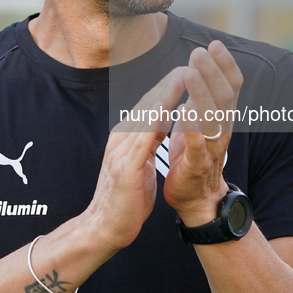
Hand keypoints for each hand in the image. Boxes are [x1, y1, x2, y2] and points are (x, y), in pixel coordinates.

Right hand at [85, 67, 187, 253]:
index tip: (185, 71)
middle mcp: (121, 138)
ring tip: (182, 77)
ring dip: (164, 95)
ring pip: (145, 116)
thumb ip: (147, 140)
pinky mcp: (126, 168)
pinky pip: (143, 141)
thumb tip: (161, 120)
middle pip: (147, 105)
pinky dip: (154, 122)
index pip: (148, 106)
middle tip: (188, 64)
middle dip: (168, 84)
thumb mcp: (138, 162)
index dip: (167, 88)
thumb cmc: (126, 197)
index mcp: (125, 137)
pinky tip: (166, 109)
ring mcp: (121, 152)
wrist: (104, 228)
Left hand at [164, 41, 242, 226]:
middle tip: (200, 51)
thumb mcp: (202, 120)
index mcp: (223, 117)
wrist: (197, 198)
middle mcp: (223, 129)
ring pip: (212, 117)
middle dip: (212, 72)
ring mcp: (212, 148)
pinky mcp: (197, 165)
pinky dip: (192, 128)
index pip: (231, 86)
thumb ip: (203, 97)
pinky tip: (184, 111)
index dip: (225, 64)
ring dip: (202, 93)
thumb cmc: (195, 153)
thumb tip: (201, 64)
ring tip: (191, 73)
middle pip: (224, 96)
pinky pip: (198, 145)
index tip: (215, 43)